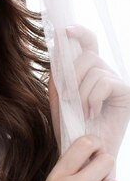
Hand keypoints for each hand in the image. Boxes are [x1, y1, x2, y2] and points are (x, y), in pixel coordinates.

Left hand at [49, 25, 129, 159]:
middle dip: (72, 76)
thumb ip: (59, 73)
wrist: (82, 150)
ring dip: (81, 94)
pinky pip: (103, 83)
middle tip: (69, 99)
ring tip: (82, 112)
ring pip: (93, 70)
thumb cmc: (71, 126)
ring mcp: (116, 81)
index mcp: (89, 71)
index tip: (64, 30)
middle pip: (87, 56)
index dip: (79, 32)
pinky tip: (92, 114)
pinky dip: (92, 100)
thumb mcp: (58, 96)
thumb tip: (59, 47)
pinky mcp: (126, 92)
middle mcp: (105, 72)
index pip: (88, 42)